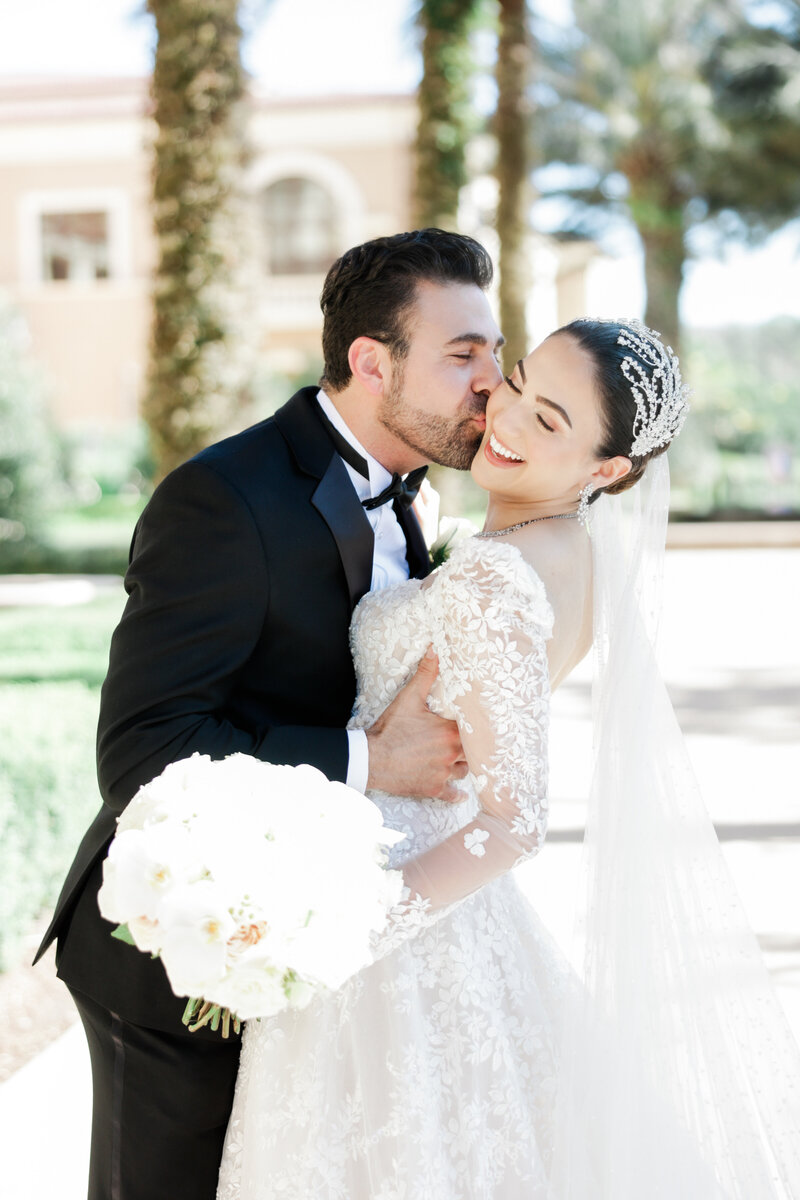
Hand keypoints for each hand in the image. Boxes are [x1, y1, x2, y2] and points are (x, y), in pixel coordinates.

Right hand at [366, 648, 466, 801]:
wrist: (371, 758)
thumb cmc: (390, 728)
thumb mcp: (409, 698)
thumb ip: (426, 674)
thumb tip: (435, 649)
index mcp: (450, 732)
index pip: (474, 730)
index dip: (476, 727)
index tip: (478, 725)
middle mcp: (452, 754)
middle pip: (472, 751)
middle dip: (471, 747)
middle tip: (472, 742)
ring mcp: (443, 774)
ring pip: (464, 771)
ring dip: (463, 766)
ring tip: (461, 760)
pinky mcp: (432, 789)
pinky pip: (450, 794)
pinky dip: (455, 794)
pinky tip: (460, 793)